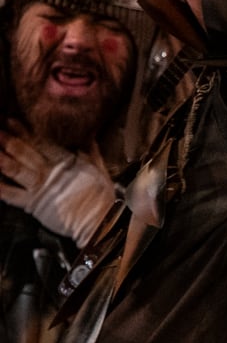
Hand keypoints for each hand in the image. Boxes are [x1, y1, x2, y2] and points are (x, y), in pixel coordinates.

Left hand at [0, 126, 117, 243]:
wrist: (99, 222)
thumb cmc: (101, 196)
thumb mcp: (99, 169)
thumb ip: (89, 150)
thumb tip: (87, 133)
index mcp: (65, 162)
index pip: (41, 142)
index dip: (25, 131)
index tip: (11, 120)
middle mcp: (48, 172)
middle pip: (24, 153)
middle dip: (8, 140)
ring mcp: (38, 188)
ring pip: (15, 170)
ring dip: (1, 159)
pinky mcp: (32, 205)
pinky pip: (10, 195)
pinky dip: (0, 187)